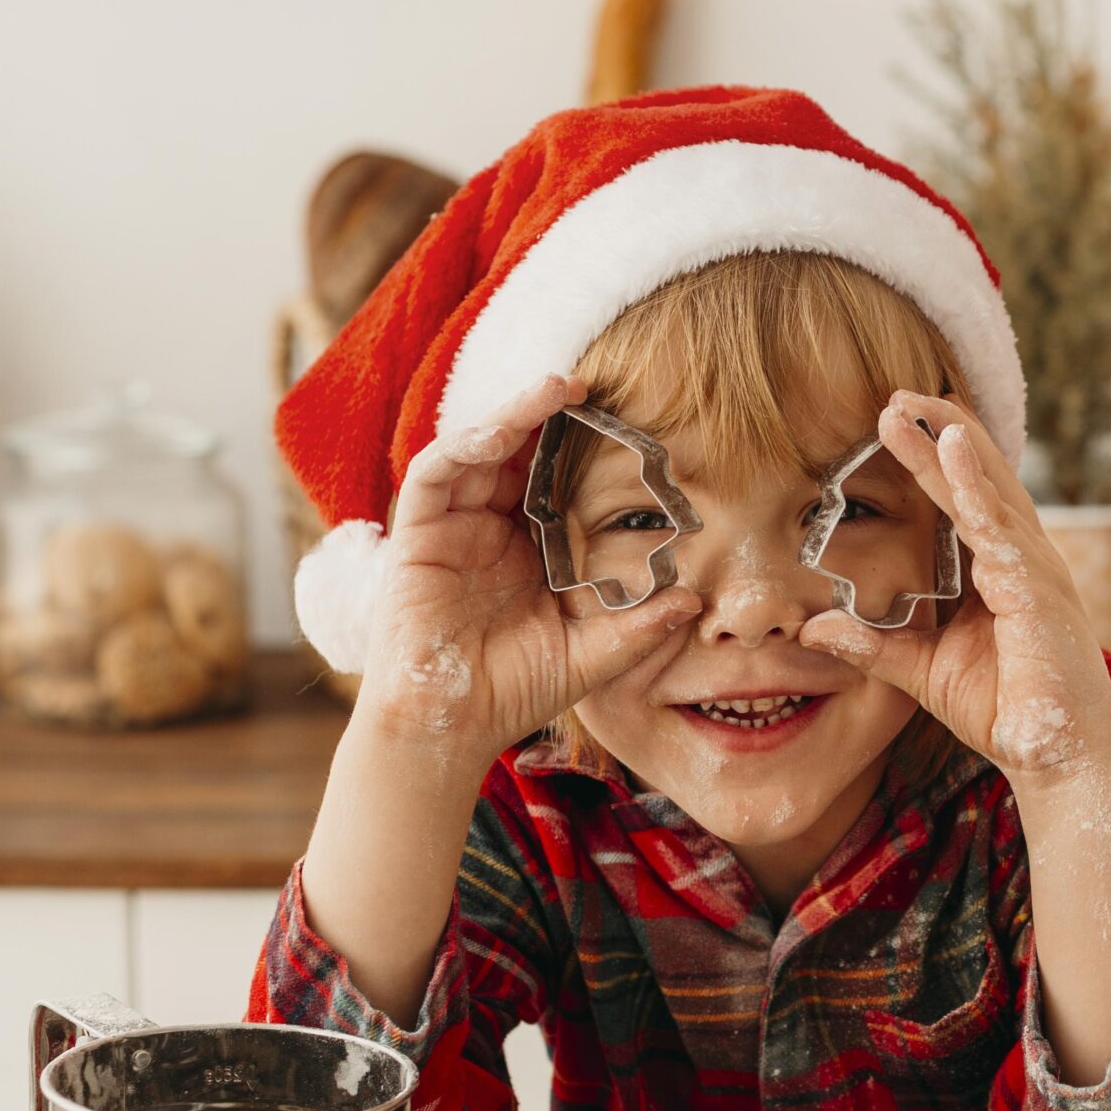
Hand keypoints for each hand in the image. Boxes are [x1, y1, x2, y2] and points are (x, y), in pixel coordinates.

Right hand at [359, 374, 697, 763]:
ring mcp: (452, 528)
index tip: (631, 423)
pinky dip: (461, 448)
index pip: (557, 481)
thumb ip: (638, 628)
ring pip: (475, 450)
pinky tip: (496, 434)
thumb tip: (694, 601)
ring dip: (511, 416)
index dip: (585, 448)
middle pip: (517, 454)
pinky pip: (433, 477)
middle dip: (548, 415)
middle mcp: (490, 527)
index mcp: (531, 546)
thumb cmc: (513, 690)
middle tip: (591, 383)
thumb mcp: (590, 656)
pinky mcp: (416, 536)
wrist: (450, 727)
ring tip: (553, 390)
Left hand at [797, 392, 1110, 788]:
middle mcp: (1023, 562)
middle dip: (943, 434)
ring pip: (990, 493)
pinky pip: (1003, 531)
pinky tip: (955, 453)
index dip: (934, 458)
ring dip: (955, 445)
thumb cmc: (1006, 713)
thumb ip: (875, 646)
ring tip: (921, 403)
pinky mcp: (1040, 594)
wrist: (1057, 760)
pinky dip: (977, 489)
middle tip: (899, 393)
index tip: (897, 418)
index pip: (964, 501)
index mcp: (1000, 573)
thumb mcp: (923, 671)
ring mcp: (1036, 573)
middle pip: (980, 482)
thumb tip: (817, 627)